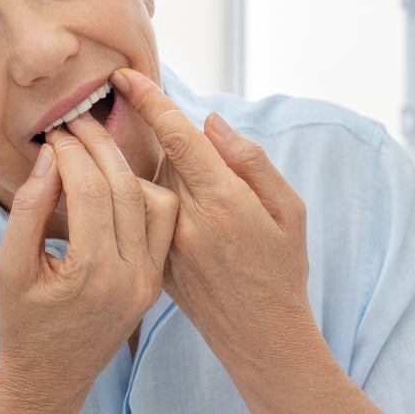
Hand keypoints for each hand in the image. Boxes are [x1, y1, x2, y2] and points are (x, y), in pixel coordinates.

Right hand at [0, 110, 177, 413]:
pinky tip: (118, 180)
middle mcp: (130, 277)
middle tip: (77, 123)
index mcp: (91, 274)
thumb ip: (27, 209)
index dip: (71, 153)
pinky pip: (162, 225)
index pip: (89, 190)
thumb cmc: (20, 326)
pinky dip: (144, 194)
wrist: (50, 381)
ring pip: (154, 202)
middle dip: (99, 147)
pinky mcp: (156, 283)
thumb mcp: (8, 267)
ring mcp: (149, 282)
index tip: (54, 133)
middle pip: (124, 188)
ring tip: (95, 145)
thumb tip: (50, 155)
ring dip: (126, 167)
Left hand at [111, 68, 315, 360]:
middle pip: (156, 157)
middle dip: (148, 135)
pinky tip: (153, 199)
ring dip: (145, 167)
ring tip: (161, 170)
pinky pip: (137, 216)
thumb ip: (252, 161)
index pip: (178, 138)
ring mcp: (166, 246)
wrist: (261, 337)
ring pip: (143, 185)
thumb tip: (212, 123)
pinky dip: (138, 197)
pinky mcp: (153, 263)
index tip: (124, 75)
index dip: (150, 101)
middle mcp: (188, 222)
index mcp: (224, 202)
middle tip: (149, 125)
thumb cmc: (283, 269)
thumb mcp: (290, 210)